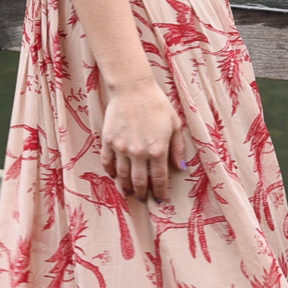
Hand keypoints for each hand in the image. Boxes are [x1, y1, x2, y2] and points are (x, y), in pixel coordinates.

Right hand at [101, 79, 186, 204]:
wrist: (133, 88)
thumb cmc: (157, 104)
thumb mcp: (174, 125)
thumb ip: (177, 148)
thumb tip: (180, 167)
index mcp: (157, 149)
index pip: (160, 178)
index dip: (160, 191)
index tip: (160, 198)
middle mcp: (139, 152)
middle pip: (139, 181)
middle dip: (142, 193)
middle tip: (142, 198)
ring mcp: (121, 147)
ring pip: (122, 175)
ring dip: (126, 186)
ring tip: (128, 192)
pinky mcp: (108, 141)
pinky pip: (107, 162)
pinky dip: (110, 172)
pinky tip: (114, 175)